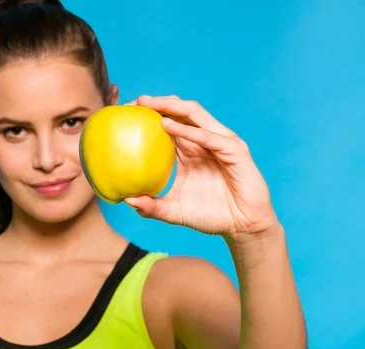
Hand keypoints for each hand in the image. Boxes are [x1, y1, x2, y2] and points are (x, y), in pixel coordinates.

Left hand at [124, 95, 278, 238]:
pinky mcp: (234, 150)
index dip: (148, 115)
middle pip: (179, 112)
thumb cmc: (211, 216)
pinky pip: (208, 136)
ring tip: (146, 103)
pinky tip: (167, 126)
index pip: (168, 123)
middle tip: (132, 102)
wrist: (243, 227)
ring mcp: (220, 142)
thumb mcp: (173, 211)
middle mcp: (204, 140)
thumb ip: (151, 206)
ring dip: (170, 106)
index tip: (124, 114)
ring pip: (194, 114)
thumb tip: (126, 200)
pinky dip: (187, 130)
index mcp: (189, 149)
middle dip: (156, 103)